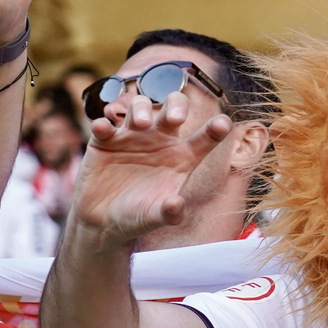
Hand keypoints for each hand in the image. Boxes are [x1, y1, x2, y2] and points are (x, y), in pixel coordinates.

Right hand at [69, 92, 234, 242]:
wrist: (104, 221)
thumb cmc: (138, 216)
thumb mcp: (154, 218)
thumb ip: (169, 213)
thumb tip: (177, 205)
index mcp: (181, 157)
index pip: (204, 138)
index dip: (215, 129)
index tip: (223, 124)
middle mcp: (160, 140)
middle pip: (174, 108)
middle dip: (176, 106)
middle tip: (175, 119)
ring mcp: (132, 136)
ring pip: (140, 106)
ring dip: (141, 109)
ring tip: (142, 124)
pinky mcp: (104, 140)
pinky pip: (104, 124)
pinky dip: (103, 124)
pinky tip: (103, 129)